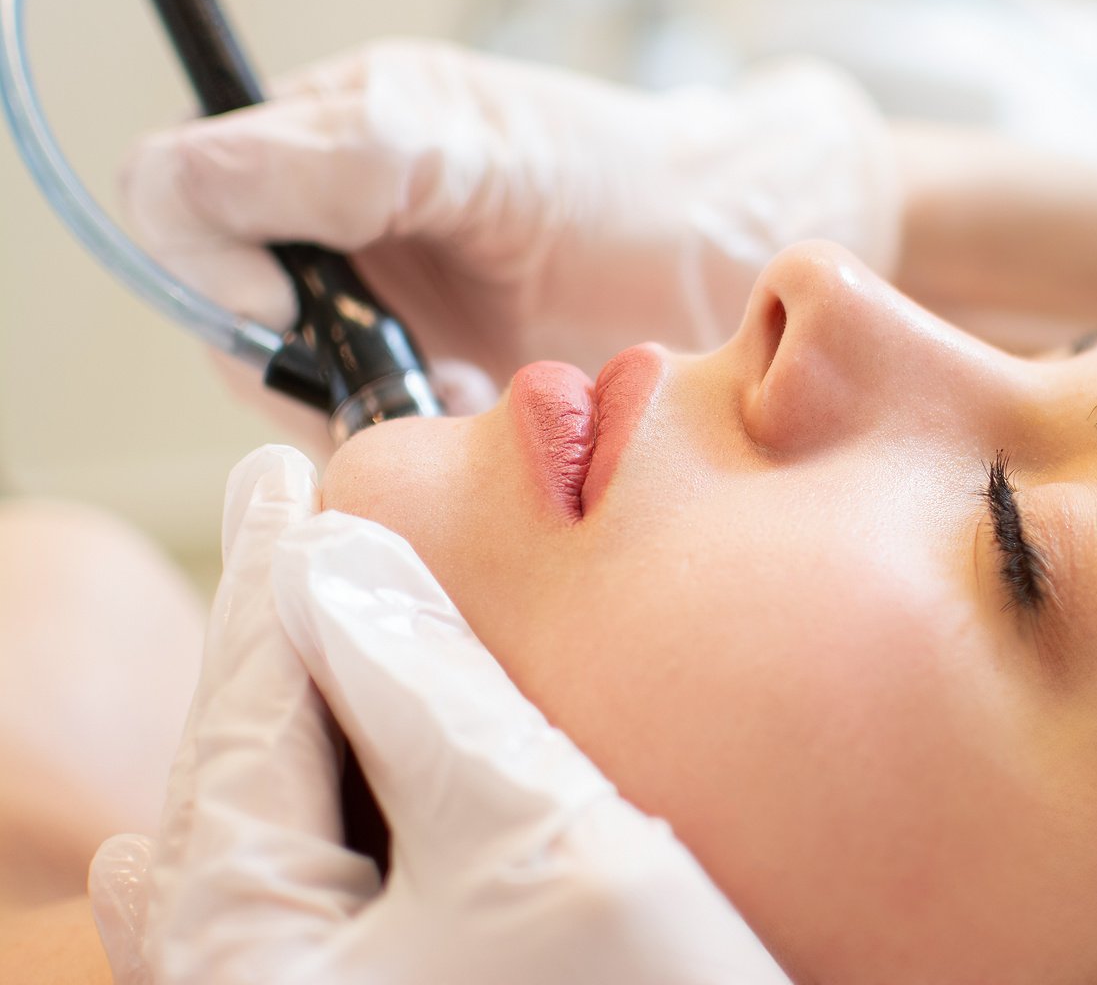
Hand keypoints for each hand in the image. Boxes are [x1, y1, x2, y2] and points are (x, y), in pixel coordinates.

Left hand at [88, 446, 789, 984]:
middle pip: (247, 768)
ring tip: (290, 635)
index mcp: (245, 935)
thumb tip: (335, 570)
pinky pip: (310, 906)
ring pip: (279, 836)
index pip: (252, 702)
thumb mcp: (541, 845)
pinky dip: (317, 823)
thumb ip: (428, 697)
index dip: (278, 570)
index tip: (283, 470)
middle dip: (281, 642)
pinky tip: (266, 820)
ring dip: (306, 724)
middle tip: (304, 524)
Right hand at [119, 39, 898, 428]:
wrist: (733, 257)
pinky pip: (358, 426)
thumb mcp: (479, 152)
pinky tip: (474, 419)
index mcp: (332, 131)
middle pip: (218, 305)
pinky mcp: (425, 370)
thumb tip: (183, 192)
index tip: (296, 317)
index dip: (208, 267)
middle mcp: (336, 213)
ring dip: (357, 407)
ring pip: (284, 380)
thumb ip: (335, 154)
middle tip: (408, 373)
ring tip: (460, 395)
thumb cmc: (630, 184)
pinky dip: (403, 439)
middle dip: (297, 359)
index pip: (178, 197)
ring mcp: (380, 298)